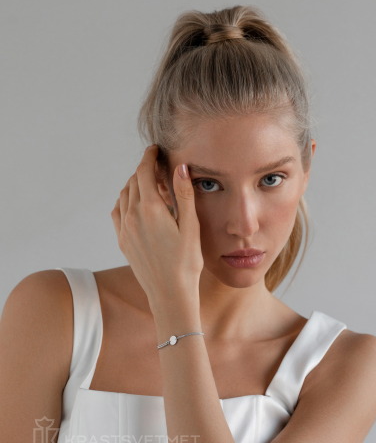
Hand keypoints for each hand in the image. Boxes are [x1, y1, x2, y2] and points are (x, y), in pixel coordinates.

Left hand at [111, 144, 203, 312]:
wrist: (169, 293)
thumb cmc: (186, 262)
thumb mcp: (190, 227)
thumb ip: (184, 195)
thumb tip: (180, 167)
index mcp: (150, 209)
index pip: (144, 172)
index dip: (148, 157)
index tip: (154, 149)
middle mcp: (132, 216)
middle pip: (133, 182)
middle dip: (143, 170)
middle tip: (157, 167)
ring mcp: (124, 229)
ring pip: (124, 196)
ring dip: (134, 185)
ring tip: (149, 185)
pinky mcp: (122, 241)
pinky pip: (117, 212)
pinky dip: (125, 201)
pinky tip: (135, 204)